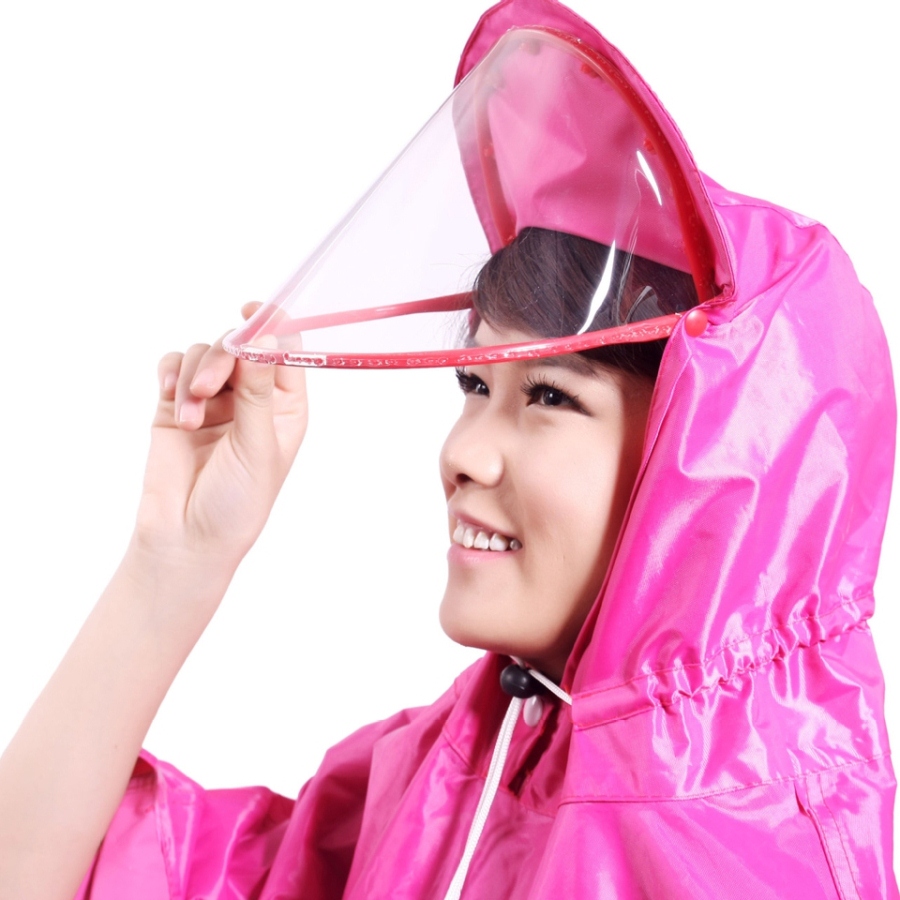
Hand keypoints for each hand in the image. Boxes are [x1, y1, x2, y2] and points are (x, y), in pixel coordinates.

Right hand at [134, 303, 307, 573]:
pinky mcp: (176, 404)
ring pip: (205, 353)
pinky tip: (171, 400)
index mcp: (285, 407)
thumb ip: (258, 392)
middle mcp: (252, 397)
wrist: (186, 538)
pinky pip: (175, 366)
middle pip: (240, 345)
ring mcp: (213, 399)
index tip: (250, 312)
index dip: (273, 325)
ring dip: (193, 378)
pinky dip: (171, 375)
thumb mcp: (257, 447)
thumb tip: (264, 340)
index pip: (286, 350)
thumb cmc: (236, 502)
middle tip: (207, 388)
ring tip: (188, 419)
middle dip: (222, 359)